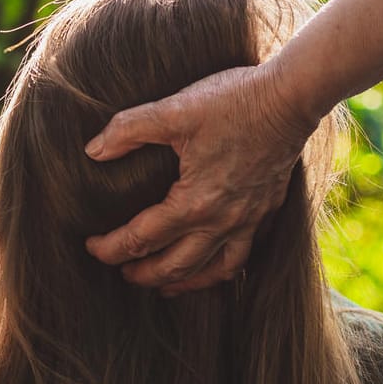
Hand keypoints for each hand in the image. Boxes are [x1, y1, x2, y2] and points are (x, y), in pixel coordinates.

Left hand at [83, 62, 318, 291]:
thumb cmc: (234, 101)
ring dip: (183, 281)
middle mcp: (222, 222)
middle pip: (174, 266)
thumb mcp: (174, 109)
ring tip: (164, 285)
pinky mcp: (266, 212)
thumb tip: (93, 150)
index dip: (110, 248)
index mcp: (194, 203)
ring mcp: (248, 221)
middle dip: (143, 274)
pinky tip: (210, 265)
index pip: (141, 239)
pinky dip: (220, 269)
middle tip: (122, 273)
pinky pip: (241, 257)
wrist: (291, 98)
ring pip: (212, 271)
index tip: (91, 247)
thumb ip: (129, 129)